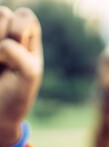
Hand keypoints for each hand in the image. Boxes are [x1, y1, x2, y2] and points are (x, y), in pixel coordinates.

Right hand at [0, 7, 42, 146]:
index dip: (20, 29)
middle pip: (3, 13)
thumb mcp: (29, 74)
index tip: (21, 51)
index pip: (25, 16)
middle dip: (4, 36)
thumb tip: (3, 44)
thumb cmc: (17, 93)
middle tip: (4, 62)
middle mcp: (7, 33)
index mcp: (28, 39)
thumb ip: (21, 55)